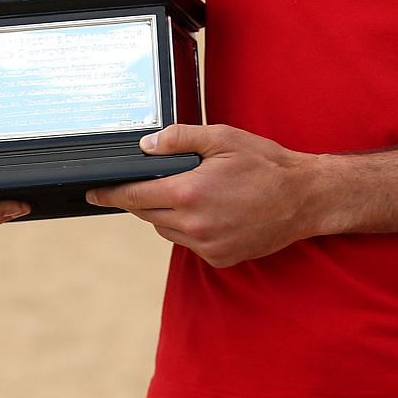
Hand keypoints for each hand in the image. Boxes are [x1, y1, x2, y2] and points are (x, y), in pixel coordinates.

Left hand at [86, 124, 322, 268]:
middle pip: (146, 214)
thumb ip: (179, 139)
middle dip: (141, 198)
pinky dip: (189, 228)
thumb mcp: (222, 138)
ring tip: (190, 192)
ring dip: (166, 213)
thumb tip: (145, 146)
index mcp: (188, 193)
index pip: (133, 196)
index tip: (93, 192)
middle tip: (151, 182)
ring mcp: (207, 246)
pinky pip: (189, 243)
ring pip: (166, 230)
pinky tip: (210, 211)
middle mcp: (193, 226)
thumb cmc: (265, 164)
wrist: (304, 198)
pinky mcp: (219, 259)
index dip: (110, 193)